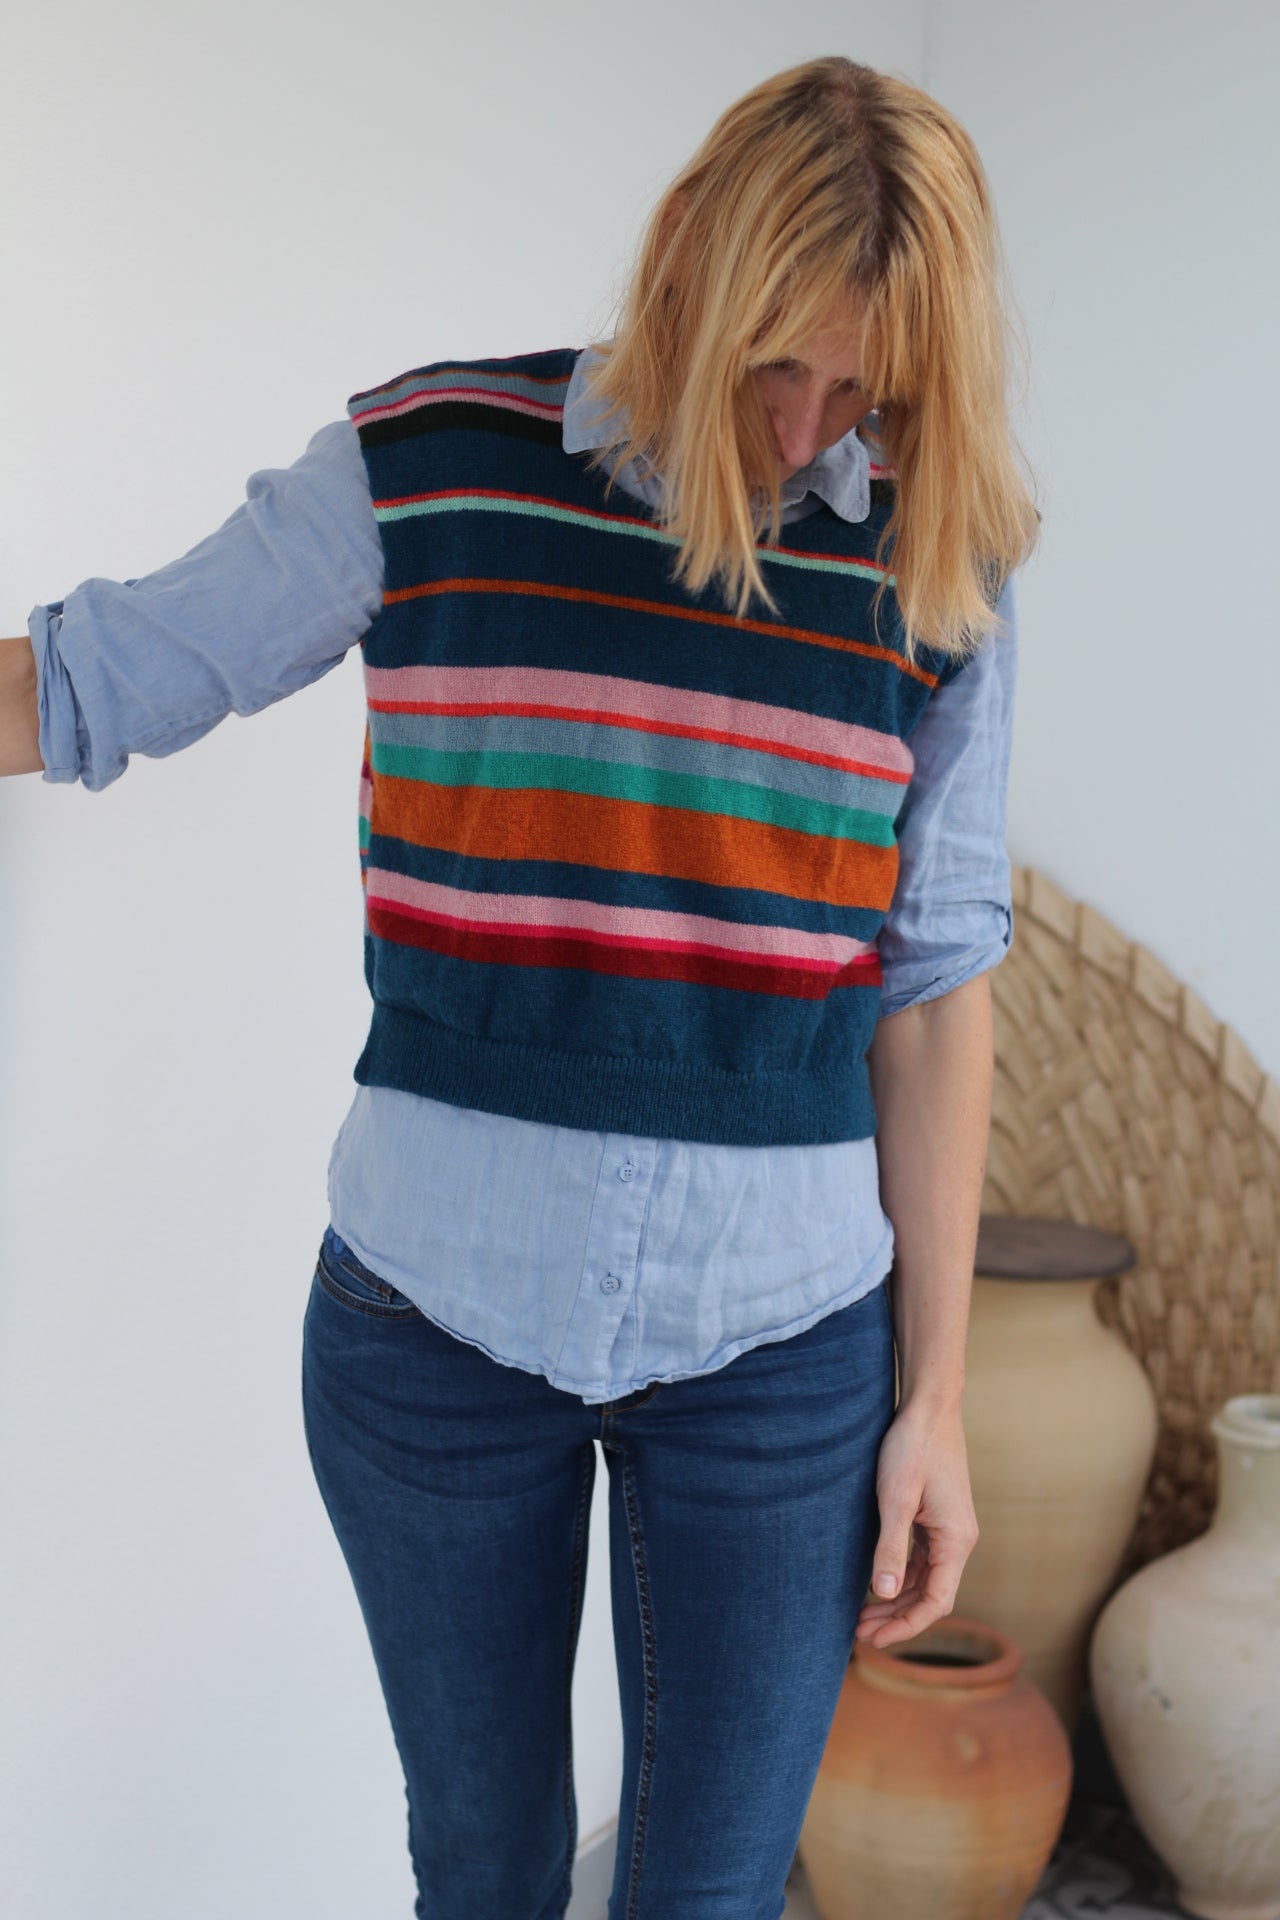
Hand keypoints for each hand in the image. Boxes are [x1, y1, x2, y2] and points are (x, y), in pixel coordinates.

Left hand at [853, 1400, 978, 1650]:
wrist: (929, 1407)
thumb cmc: (913, 1448)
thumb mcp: (895, 1498)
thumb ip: (891, 1547)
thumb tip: (883, 1592)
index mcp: (956, 1540)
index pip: (936, 1602)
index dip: (906, 1626)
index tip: (875, 1639)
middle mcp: (959, 1539)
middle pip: (931, 1594)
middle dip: (897, 1616)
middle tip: (860, 1632)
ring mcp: (950, 1528)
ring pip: (927, 1578)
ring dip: (897, 1597)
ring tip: (863, 1614)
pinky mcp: (939, 1516)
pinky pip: (924, 1558)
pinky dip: (902, 1574)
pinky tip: (879, 1581)